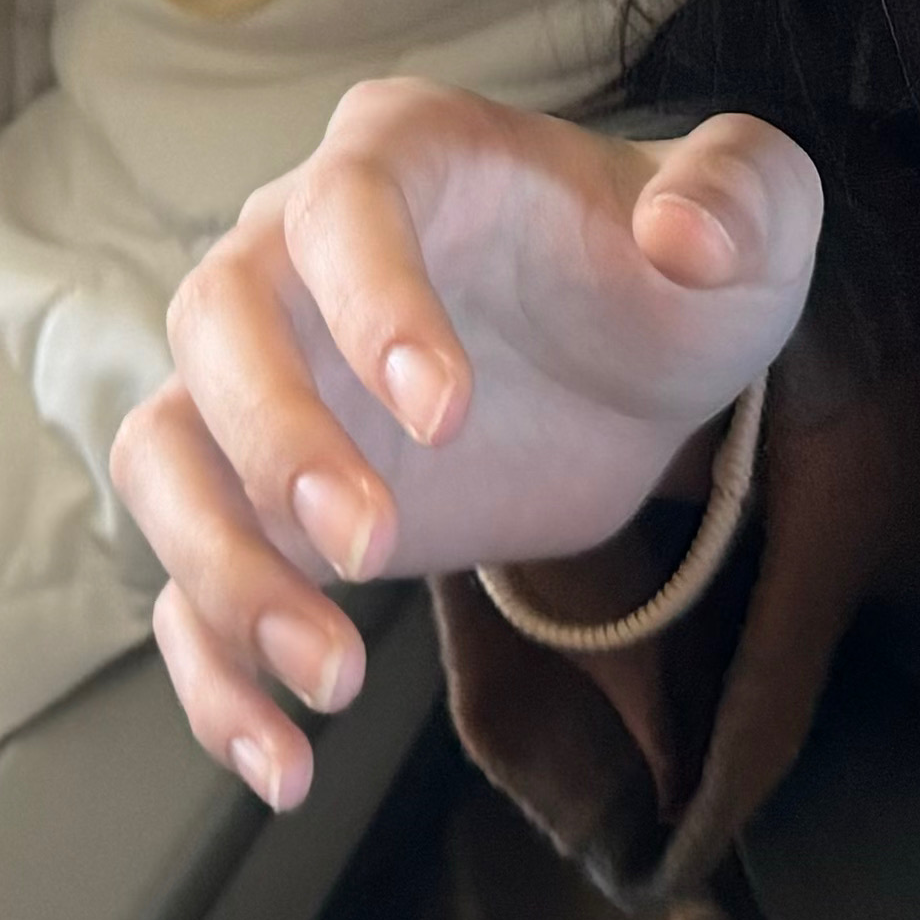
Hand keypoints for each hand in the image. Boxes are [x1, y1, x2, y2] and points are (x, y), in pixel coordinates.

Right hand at [114, 79, 817, 809]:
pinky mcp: (265, 508)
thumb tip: (684, 236)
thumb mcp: (754, 214)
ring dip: (222, 567)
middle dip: (273, 440)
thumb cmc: (672, 275)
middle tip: (373, 548)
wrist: (632, 374)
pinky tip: (287, 763)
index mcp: (398, 156)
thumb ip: (743, 190)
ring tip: (333, 675)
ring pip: (165, 454)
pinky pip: (187, 585)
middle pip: (214, 322)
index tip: (449, 413)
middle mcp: (292, 255)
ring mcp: (264, 386)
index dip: (374, 306)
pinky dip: (214, 675)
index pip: (341, 207)